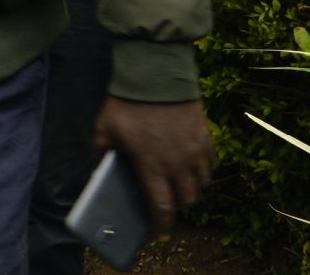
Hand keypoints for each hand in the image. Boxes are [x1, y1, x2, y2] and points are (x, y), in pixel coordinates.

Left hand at [94, 96, 215, 236]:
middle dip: (175, 206)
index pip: (161, 208)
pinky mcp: (206, 138)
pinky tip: (189, 166)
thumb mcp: (104, 130)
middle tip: (164, 201)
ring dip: (190, 189)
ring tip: (176, 184)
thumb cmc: (125, 104)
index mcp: (152, 165)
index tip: (158, 236)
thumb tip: (99, 173)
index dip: (161, 226)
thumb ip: (101, 155)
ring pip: (201, 185)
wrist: (154, 74)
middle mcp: (179, 163)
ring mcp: (196, 151)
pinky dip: (201, 172)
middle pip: (186, 200)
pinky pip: (210, 166)